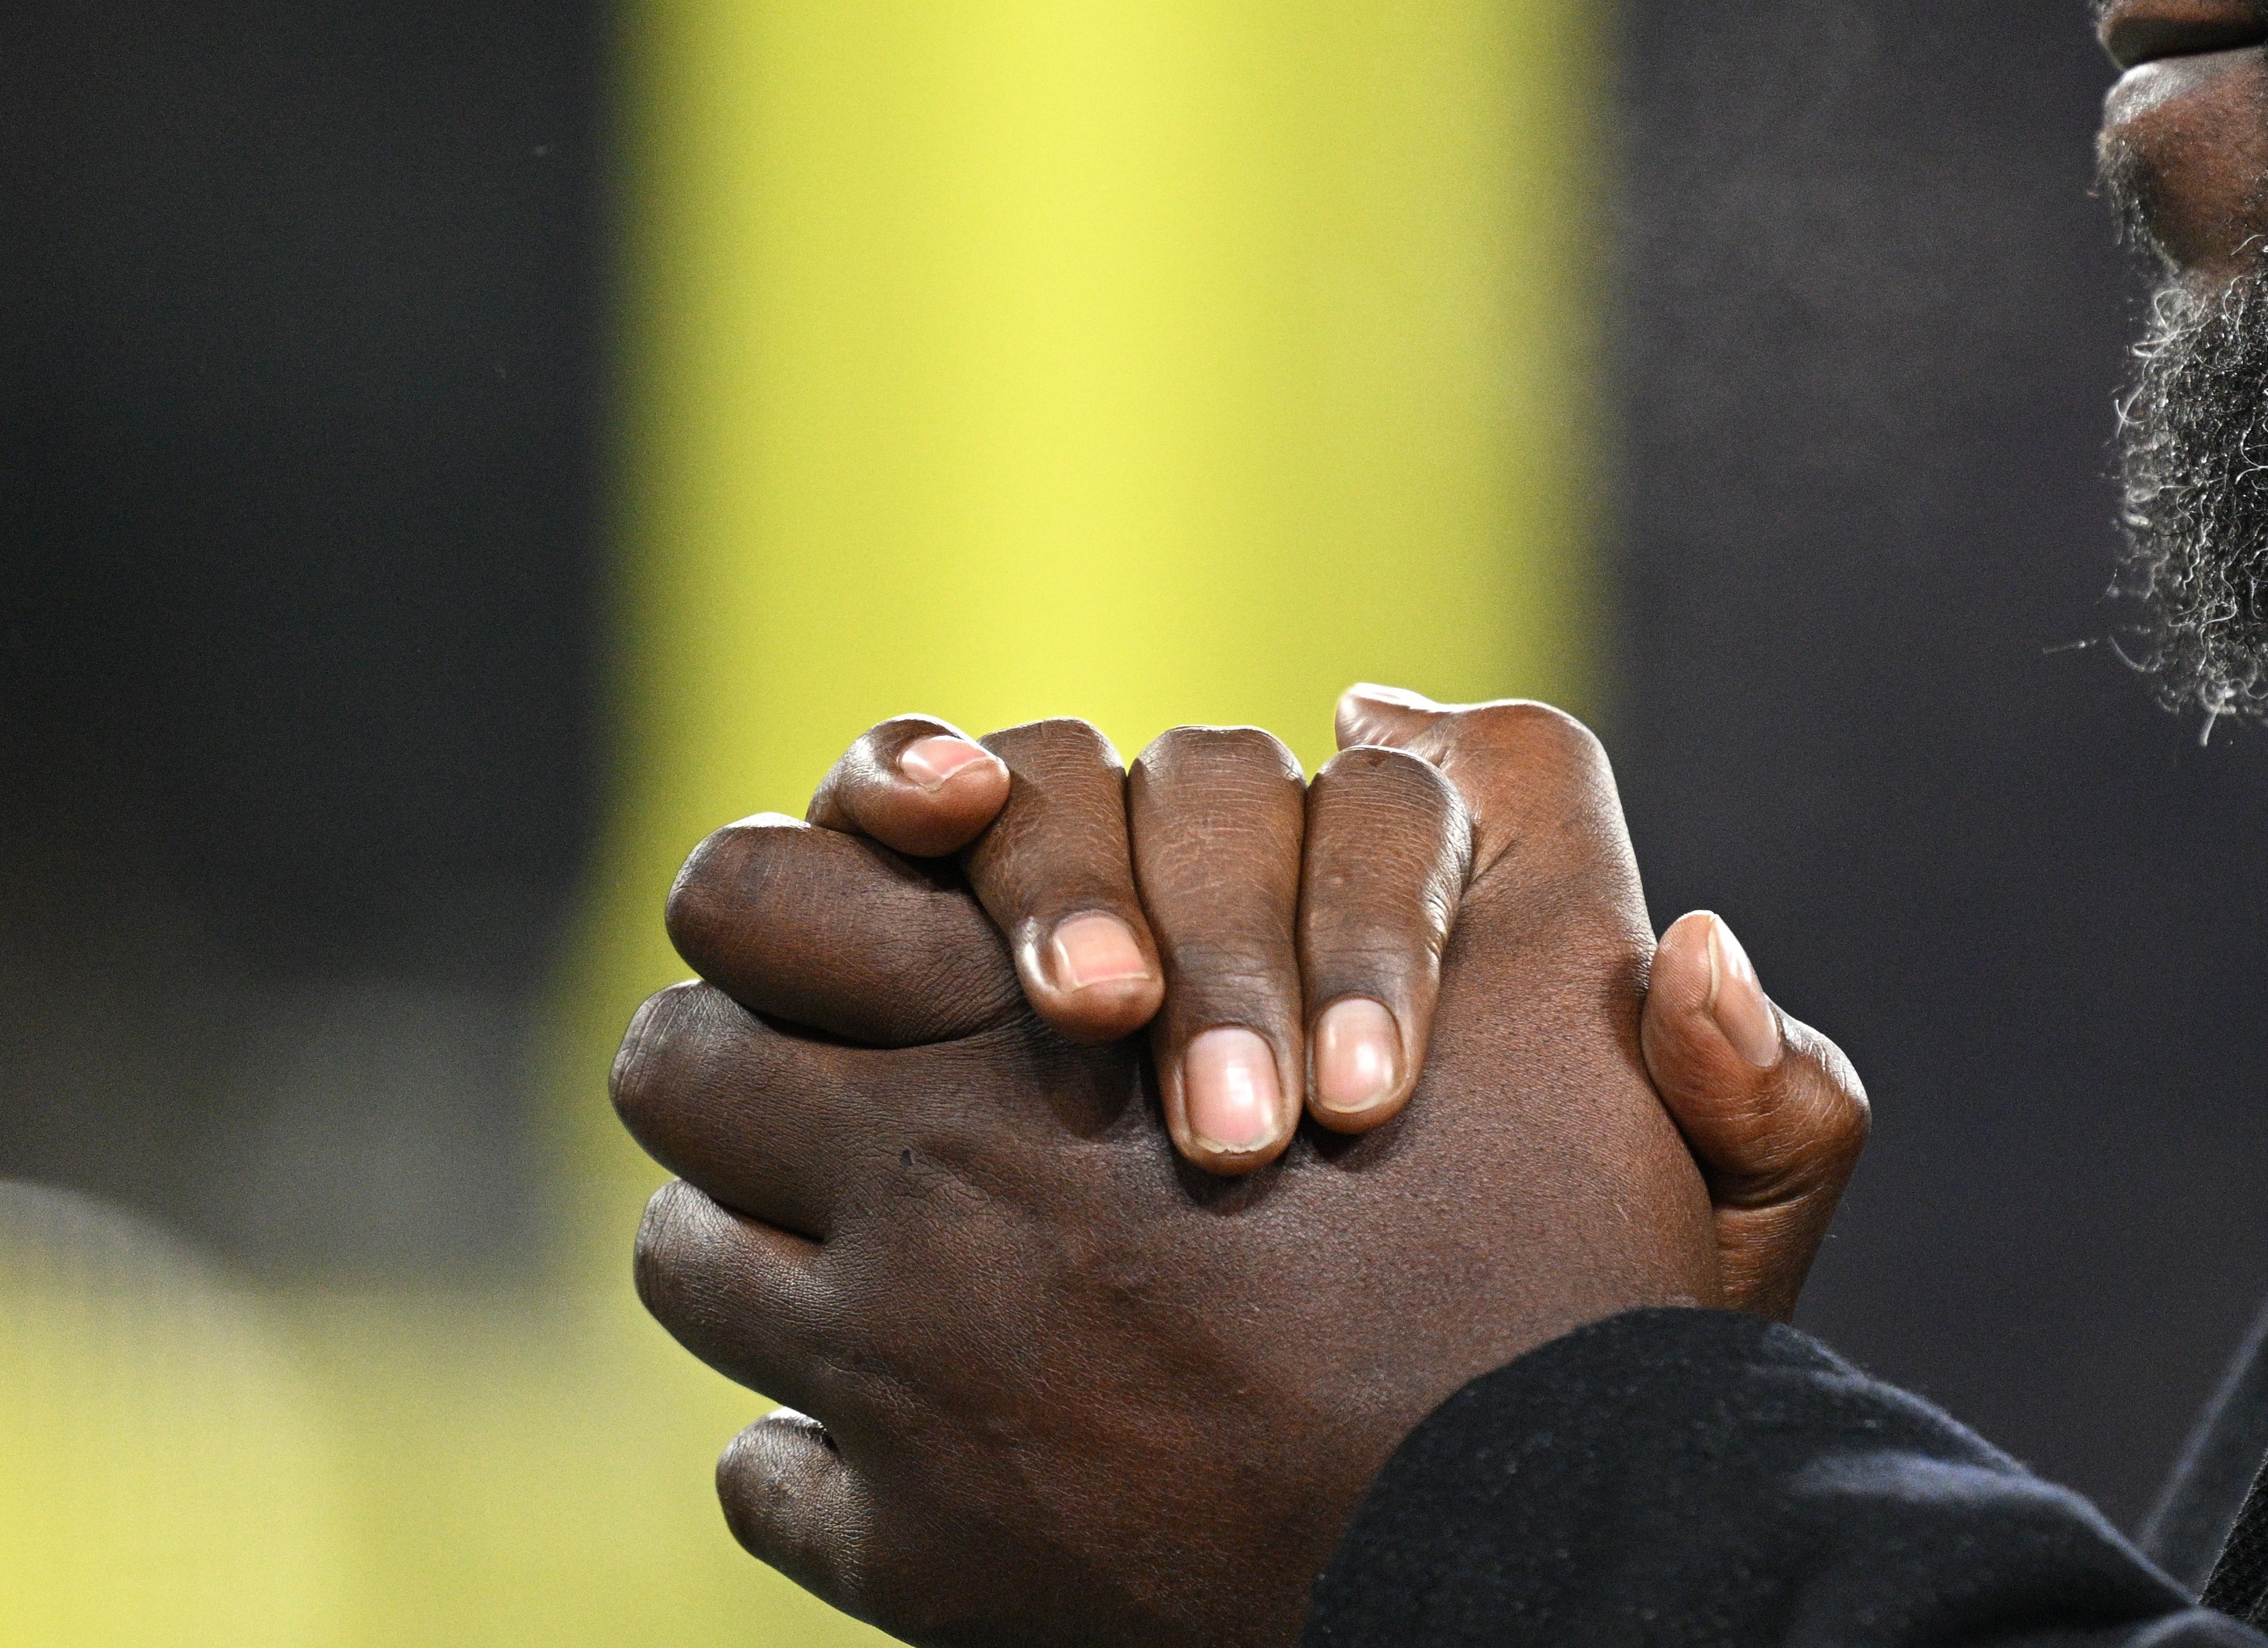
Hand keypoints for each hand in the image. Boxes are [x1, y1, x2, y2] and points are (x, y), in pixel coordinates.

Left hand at [616, 698, 1728, 1645]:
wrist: (1532, 1549)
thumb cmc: (1562, 1283)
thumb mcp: (1587, 990)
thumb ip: (1532, 802)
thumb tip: (1388, 707)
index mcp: (1044, 1025)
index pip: (758, 891)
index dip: (804, 884)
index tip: (891, 914)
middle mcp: (928, 1189)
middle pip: (680, 1068)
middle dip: (740, 1054)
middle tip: (835, 1072)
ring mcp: (899, 1390)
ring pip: (694, 1267)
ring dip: (759, 1242)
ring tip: (862, 1250)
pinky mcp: (914, 1560)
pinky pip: (761, 1478)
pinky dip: (815, 1451)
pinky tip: (921, 1434)